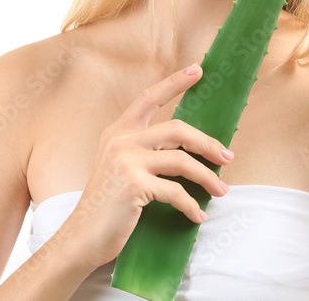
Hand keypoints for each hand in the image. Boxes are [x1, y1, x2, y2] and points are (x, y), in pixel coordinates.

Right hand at [63, 64, 233, 270]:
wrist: (81, 238)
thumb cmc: (107, 206)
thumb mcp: (118, 168)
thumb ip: (143, 151)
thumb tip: (188, 149)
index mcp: (118, 132)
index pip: (149, 98)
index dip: (174, 82)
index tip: (198, 69)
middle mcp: (121, 141)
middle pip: (177, 129)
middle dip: (207, 143)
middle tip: (227, 156)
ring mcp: (126, 161)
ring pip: (182, 160)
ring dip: (207, 177)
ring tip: (221, 190)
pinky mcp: (134, 184)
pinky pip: (175, 191)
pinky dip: (191, 205)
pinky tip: (198, 215)